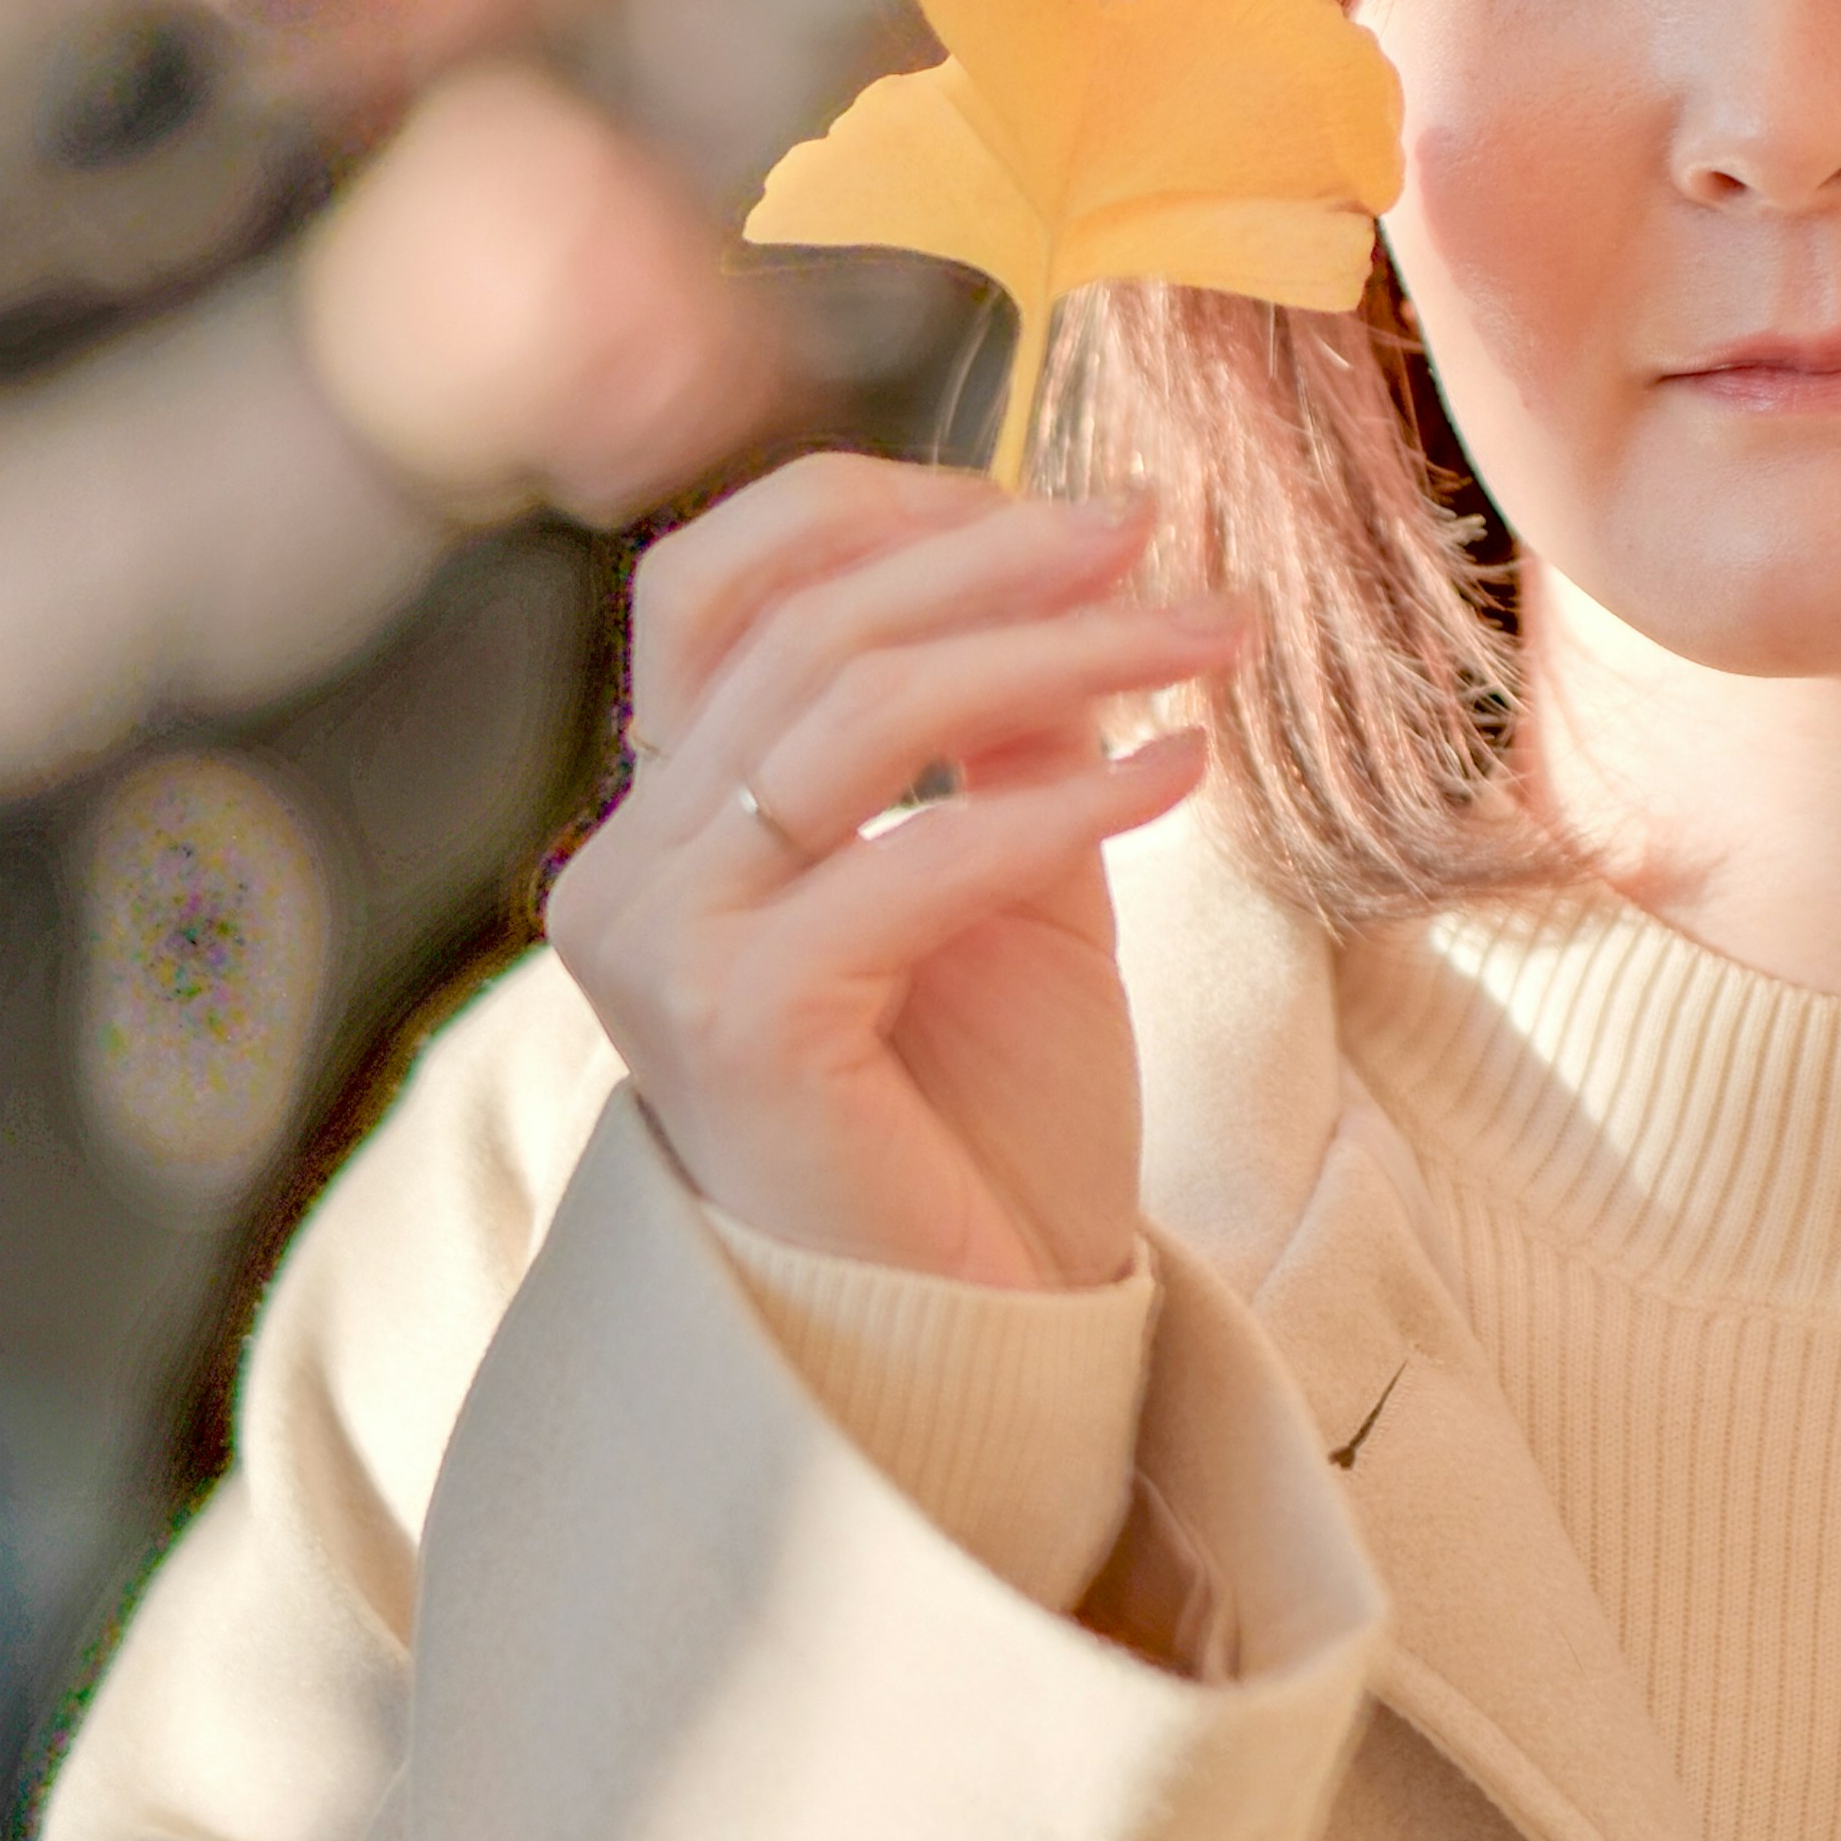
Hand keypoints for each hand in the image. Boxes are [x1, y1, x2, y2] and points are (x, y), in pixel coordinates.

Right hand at [548, 455, 1232, 1287]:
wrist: (973, 1337)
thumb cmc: (981, 1121)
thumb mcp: (1010, 878)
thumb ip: (1009, 732)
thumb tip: (1077, 562)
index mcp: (665, 817)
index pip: (710, 581)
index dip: (874, 506)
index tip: (1059, 503)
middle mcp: (628, 867)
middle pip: (802, 627)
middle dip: (999, 559)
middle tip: (1162, 531)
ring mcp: (663, 944)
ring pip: (855, 714)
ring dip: (1058, 652)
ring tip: (1211, 634)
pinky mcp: (737, 1022)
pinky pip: (917, 856)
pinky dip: (1066, 801)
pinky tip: (1186, 772)